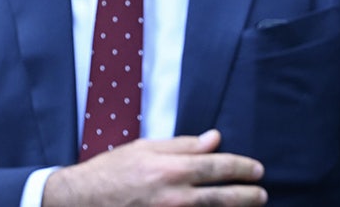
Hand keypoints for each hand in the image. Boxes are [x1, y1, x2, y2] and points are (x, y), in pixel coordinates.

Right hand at [43, 129, 267, 206]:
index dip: (242, 169)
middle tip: (262, 194)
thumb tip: (215, 139)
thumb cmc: (111, 170)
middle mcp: (173, 197)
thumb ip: (184, 145)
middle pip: (221, 197)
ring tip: (250, 206)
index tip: (258, 171)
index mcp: (171, 170)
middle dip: (247, 196)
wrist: (77, 201)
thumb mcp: (146, 148)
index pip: (218, 168)